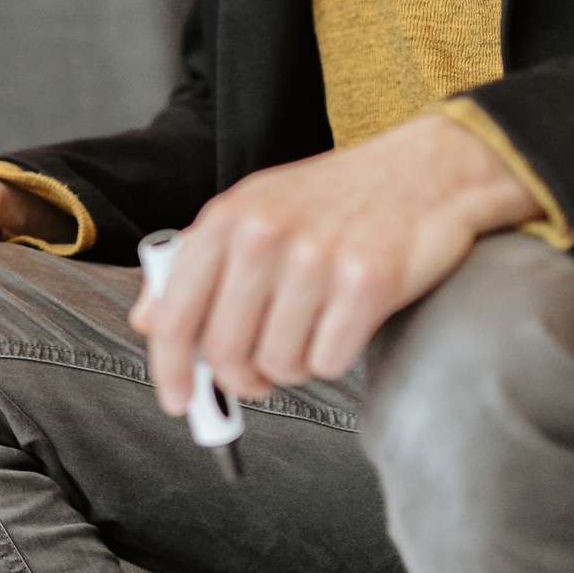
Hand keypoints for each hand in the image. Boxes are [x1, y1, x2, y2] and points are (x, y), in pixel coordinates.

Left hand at [129, 114, 539, 409]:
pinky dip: (333, 358)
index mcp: (227, 218)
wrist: (425, 172)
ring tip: (310, 331)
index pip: (176, 314)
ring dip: (293, 366)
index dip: (169, 369)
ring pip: (279, 364)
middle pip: (225, 351)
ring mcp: (316, 259)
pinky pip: (328, 362)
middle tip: (258, 377)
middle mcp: (264, 236)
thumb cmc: (336, 198)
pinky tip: (343, 324)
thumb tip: (148, 320)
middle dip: (240, 379)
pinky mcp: (367, 284)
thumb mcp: (254, 211)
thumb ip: (196, 264)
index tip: (177, 400)